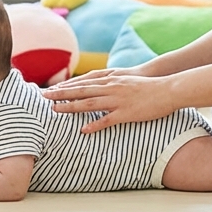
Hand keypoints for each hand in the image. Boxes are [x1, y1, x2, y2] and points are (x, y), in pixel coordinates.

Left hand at [40, 70, 175, 133]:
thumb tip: (100, 87)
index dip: (66, 86)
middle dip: (61, 94)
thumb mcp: (126, 80)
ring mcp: (118, 100)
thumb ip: (112, 83)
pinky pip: (108, 120)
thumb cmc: (148, 85)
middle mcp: (111, 88)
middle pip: (81, 91)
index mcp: (110, 80)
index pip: (83, 83)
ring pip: (89, 103)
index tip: (51, 89)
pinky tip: (83, 130)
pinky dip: (95, 125)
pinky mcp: (127, 113)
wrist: (167, 89)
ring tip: (56, 111)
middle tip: (44, 96)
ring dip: (71, 107)